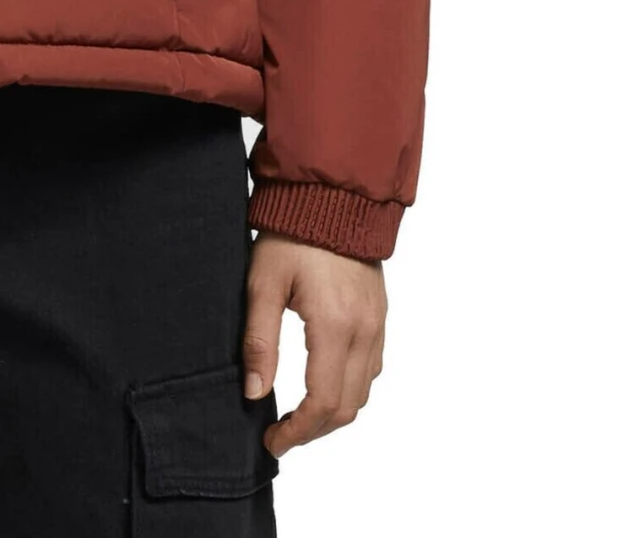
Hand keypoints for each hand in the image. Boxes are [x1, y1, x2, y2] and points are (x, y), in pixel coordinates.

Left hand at [242, 230, 385, 456]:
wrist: (332, 194)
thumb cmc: (292, 234)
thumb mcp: (263, 283)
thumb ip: (260, 341)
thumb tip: (255, 393)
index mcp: (336, 326)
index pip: (323, 403)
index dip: (297, 432)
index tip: (272, 441)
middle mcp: (365, 331)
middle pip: (348, 408)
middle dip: (314, 431)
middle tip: (281, 434)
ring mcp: (378, 324)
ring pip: (363, 392)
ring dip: (333, 412)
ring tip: (298, 414)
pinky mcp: (380, 315)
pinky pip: (372, 368)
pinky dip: (349, 388)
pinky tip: (322, 382)